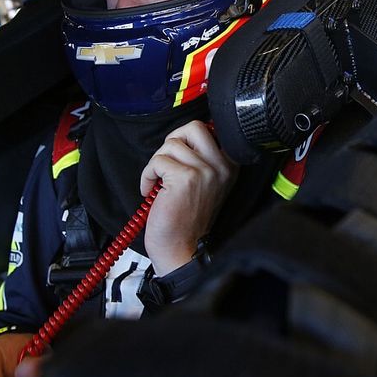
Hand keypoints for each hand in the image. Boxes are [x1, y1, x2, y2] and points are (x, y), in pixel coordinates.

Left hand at [140, 120, 235, 274]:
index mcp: (229, 164)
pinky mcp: (185, 178)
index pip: (208, 129)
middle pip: (192, 127)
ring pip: (170, 145)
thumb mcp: (206, 183)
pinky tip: (152, 192)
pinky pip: (157, 162)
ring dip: (157, 164)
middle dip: (172, 143)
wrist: (182, 249)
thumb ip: (201, 159)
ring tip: (159, 183)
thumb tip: (182, 137)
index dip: (186, 140)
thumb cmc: (188, 219)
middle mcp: (221, 165)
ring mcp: (205, 170)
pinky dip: (148, 176)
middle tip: (167, 165)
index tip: (178, 158)